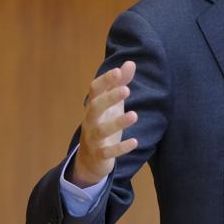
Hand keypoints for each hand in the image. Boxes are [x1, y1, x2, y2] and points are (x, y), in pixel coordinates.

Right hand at [69, 60, 138, 187]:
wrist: (89, 160)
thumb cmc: (102, 125)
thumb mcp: (113, 105)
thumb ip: (120, 85)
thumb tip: (130, 63)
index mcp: (94, 106)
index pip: (95, 90)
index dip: (105, 80)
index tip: (118, 71)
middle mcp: (90, 121)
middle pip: (95, 107)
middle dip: (109, 98)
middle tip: (126, 89)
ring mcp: (93, 139)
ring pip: (101, 130)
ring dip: (117, 123)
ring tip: (134, 115)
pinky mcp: (100, 155)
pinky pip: (108, 152)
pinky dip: (121, 148)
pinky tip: (134, 142)